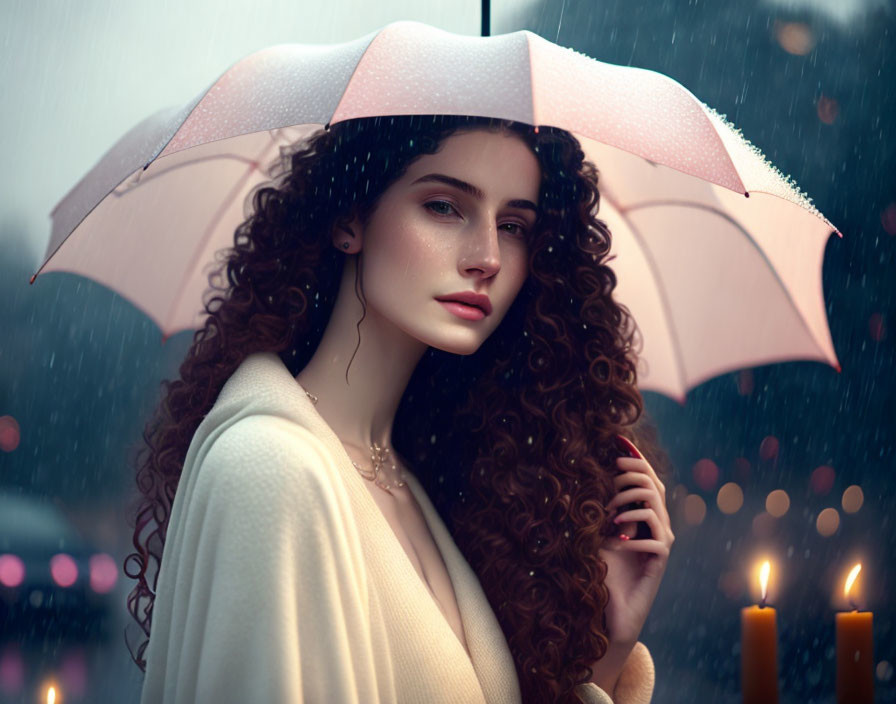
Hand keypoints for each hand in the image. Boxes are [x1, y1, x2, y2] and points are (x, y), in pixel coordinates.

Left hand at [598, 435, 673, 646]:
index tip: (617, 439)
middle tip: (609, 476)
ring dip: (627, 502)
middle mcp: (658, 524)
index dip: (635, 457)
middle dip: (631, 474)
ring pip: (654, 504)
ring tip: (607, 515)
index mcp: (645, 514)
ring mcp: (662, 541)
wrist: (612, 609)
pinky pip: (655, 537)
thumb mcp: (594, 533)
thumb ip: (596, 509)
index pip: (647, 477)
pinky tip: (616, 541)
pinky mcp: (660, 560)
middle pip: (654, 484)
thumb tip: (578, 482)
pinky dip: (633, 534)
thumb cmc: (602, 571)